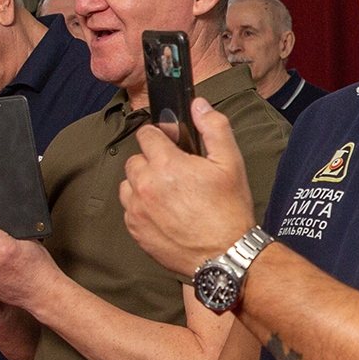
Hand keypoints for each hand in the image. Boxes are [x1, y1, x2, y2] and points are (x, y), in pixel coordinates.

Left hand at [120, 100, 254, 276]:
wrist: (225, 255)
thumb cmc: (229, 210)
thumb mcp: (230, 162)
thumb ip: (213, 127)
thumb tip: (198, 104)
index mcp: (166, 164)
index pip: (146, 134)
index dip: (160, 136)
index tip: (170, 144)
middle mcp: (145, 185)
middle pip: (135, 159)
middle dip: (152, 161)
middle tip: (175, 173)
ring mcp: (137, 209)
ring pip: (127, 184)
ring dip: (142, 184)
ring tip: (167, 193)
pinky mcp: (135, 230)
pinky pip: (128, 208)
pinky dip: (140, 207)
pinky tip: (162, 212)